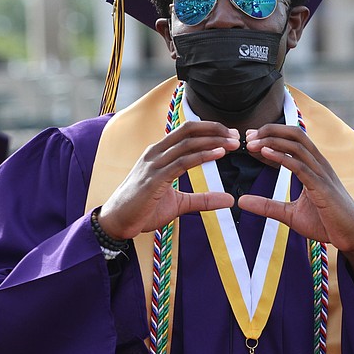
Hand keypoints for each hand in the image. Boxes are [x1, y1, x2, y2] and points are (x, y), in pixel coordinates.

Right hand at [98, 121, 240, 239]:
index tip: (230, 135)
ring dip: (213, 141)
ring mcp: (154, 164)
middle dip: (214, 130)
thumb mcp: (179, 203)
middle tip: (236, 136)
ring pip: (187, 143)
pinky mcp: (154, 178)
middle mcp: (156, 153)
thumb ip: (203, 199)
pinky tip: (218, 154)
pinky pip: (182, 162)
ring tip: (232, 144)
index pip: (186, 131)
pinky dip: (202, 156)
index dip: (209, 130)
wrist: (117, 223)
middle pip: (188, 130)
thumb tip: (229, 200)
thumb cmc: (143, 210)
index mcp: (159, 153)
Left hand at [238, 124, 353, 289]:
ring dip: (272, 141)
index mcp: (314, 166)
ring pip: (297, 146)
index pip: (292, 140)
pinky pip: (301, 166)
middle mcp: (319, 165)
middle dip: (271, 130)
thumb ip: (267, 206)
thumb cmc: (326, 224)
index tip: (250, 139)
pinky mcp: (323, 188)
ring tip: (252, 143)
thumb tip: (241, 200)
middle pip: (295, 134)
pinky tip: (265, 153)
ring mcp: (322, 174)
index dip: (271, 135)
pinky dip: (282, 157)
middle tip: (248, 136)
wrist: (351, 238)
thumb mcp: (290, 215)